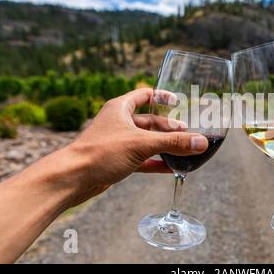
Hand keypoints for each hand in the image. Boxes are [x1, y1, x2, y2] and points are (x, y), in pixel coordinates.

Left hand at [61, 88, 208, 205]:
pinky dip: (156, 162)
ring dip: (164, 146)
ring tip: (184, 150)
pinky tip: (171, 168)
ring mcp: (118, 142)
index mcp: (121, 108)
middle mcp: (119, 122)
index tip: (178, 102)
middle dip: (170, 128)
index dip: (162, 96)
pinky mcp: (117, 160)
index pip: (145, 95)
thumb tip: (201, 142)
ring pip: (147, 141)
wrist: (72, 179)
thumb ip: (173, 143)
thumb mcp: (141, 144)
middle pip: (150, 121)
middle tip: (188, 134)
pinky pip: (142, 159)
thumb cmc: (101, 153)